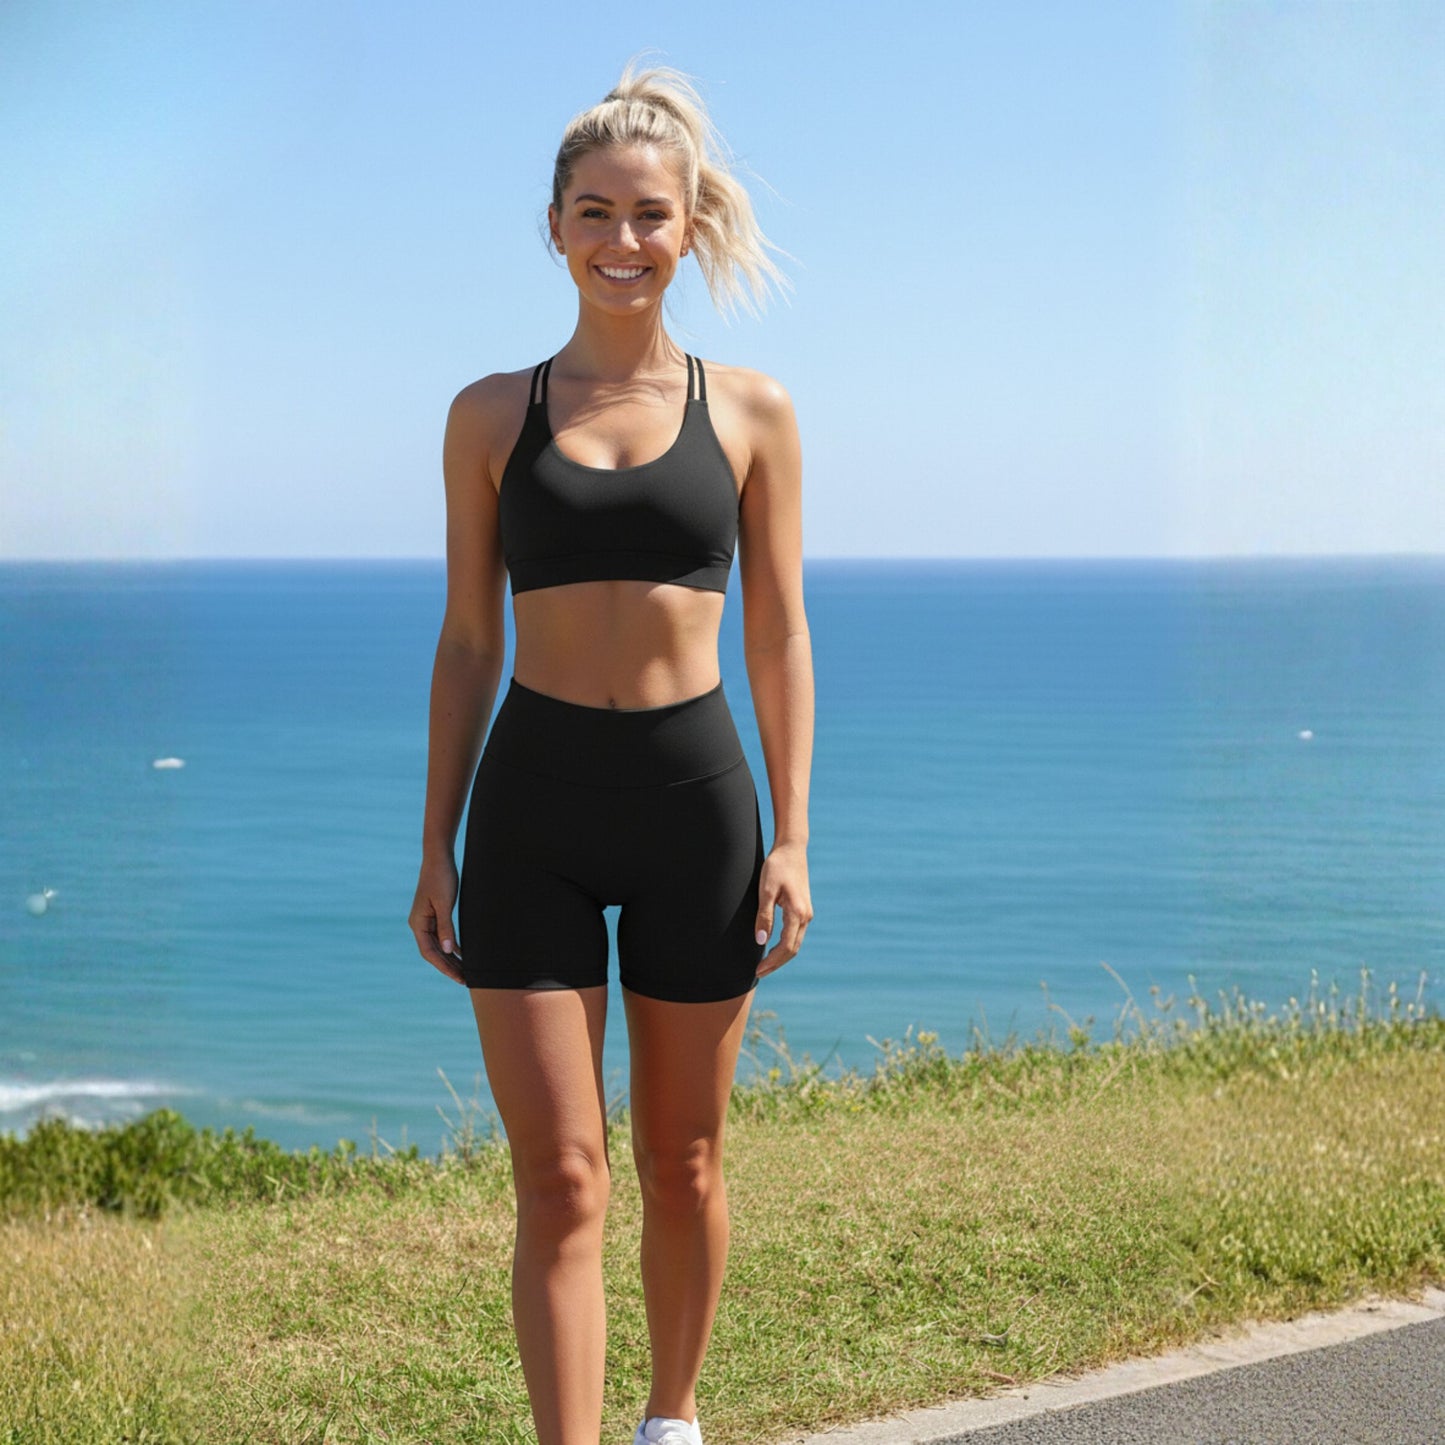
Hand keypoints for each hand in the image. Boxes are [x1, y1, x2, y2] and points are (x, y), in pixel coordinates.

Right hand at [409, 853, 466, 984]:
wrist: (439, 858)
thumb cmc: (441, 878)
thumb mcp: (445, 904)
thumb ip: (446, 928)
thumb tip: (449, 951)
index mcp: (418, 923)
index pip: (429, 952)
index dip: (443, 967)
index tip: (458, 977)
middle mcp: (420, 924)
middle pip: (434, 952)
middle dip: (449, 966)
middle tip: (466, 980)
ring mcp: (426, 920)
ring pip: (439, 946)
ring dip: (451, 958)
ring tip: (465, 971)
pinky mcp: (435, 914)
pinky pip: (443, 936)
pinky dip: (452, 946)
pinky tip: (463, 954)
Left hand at [754, 840, 812, 979]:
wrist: (791, 849)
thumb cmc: (776, 867)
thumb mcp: (766, 890)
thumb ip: (764, 916)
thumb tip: (761, 941)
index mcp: (797, 913)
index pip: (786, 947)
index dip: (772, 961)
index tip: (758, 970)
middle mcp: (806, 916)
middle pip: (793, 949)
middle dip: (776, 963)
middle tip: (759, 973)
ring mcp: (806, 914)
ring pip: (795, 943)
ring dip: (781, 956)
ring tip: (764, 965)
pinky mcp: (803, 910)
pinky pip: (795, 934)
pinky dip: (785, 946)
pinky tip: (773, 949)